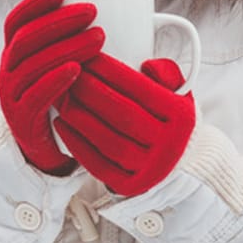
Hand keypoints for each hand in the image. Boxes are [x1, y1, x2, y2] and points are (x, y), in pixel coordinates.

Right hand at [0, 0, 104, 175]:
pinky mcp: (21, 120)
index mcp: (14, 56)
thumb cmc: (59, 101)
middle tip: (92, 13)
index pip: (16, 22)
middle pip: (26, 39)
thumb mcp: (57, 69)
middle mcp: (6, 72)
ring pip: (31, 65)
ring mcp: (11, 96)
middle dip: (59, 21)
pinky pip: (35, 97)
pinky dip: (55, 80)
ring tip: (98, 38)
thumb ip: (68, 44)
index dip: (35, 4)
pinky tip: (77, 69)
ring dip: (66, 47)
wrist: (43, 150)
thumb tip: (103, 14)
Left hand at [53, 55, 195, 194]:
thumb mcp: (178, 93)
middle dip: (90, 91)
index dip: (111, 70)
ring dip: (79, 117)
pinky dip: (77, 145)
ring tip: (60, 98)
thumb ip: (167, 73)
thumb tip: (147, 64)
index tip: (87, 56)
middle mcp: (170, 145)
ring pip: (108, 141)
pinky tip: (61, 125)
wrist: (176, 165)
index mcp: (182, 117)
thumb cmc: (166, 119)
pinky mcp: (130, 186)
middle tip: (66, 75)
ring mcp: (150, 169)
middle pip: (122, 114)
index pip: (141, 88)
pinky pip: (98, 165)